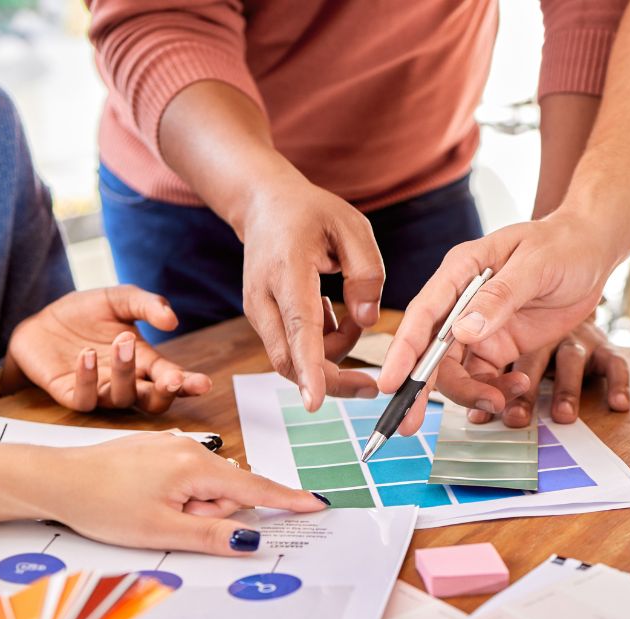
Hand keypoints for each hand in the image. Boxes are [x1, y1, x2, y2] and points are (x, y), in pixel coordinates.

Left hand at [4, 286, 211, 413]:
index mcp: (144, 362)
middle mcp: (126, 382)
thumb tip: (172, 320)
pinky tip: (86, 354)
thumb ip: (146, 305)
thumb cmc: (85, 314)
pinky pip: (85, 398)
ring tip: (122, 341)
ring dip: (125, 372)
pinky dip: (88, 377)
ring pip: (122, 398)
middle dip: (167, 392)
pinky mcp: (71, 395)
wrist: (40, 321)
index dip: (189, 384)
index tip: (203, 383)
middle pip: (154, 401)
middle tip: (172, 378)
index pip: (172, 379)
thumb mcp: (119, 299)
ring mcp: (100, 391)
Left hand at [33, 434, 329, 554]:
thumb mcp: (162, 531)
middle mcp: (188, 449)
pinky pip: (183, 478)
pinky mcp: (155, 451)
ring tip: (150, 514)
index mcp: (196, 467)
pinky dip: (175, 496)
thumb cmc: (102, 505)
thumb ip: (212, 535)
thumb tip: (250, 539)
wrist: (55, 479)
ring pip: (203, 486)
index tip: (318, 503)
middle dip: (210, 515)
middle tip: (170, 524)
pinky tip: (143, 503)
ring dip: (189, 508)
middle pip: (227, 491)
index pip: (255, 488)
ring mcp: (171, 448)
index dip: (287, 500)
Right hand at [236, 176, 384, 409]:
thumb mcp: (352, 227)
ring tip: (349, 314)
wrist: (264, 205)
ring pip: (293, 359)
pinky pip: (292, 349)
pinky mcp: (263, 320)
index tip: (316, 402)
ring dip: (330, 353)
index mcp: (287, 271)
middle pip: (290, 360)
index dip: (310, 367)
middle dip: (332, 379)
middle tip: (370, 384)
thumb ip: (366, 273)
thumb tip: (367, 321)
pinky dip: (318, 344)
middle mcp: (263, 298)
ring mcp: (258, 312)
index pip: (298, 328)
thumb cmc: (310, 213)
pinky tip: (328, 311)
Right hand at [380, 214, 621, 433]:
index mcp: (459, 271)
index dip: (404, 351)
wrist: (590, 253)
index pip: (423, 314)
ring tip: (501, 401)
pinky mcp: (496, 345)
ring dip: (472, 393)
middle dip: (419, 389)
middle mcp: (459, 302)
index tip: (390, 384)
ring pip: (456, 372)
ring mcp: (477, 326)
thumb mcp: (535, 266)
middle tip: (408, 426)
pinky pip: (484, 378)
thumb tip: (462, 332)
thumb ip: (499, 297)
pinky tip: (518, 386)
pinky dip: (496, 390)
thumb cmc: (562, 246)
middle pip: (430, 351)